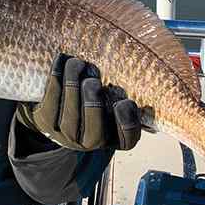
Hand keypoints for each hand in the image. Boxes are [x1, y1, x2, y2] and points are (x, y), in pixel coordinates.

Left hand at [16, 53, 141, 151]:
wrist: (59, 109)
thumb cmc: (97, 98)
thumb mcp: (116, 97)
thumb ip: (128, 89)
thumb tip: (158, 63)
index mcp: (114, 138)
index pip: (127, 140)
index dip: (127, 123)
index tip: (125, 102)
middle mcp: (91, 142)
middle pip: (94, 133)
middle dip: (92, 105)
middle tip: (92, 82)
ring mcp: (66, 136)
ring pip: (69, 118)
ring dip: (72, 87)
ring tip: (77, 64)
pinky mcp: (46, 122)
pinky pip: (50, 104)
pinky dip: (55, 80)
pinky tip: (62, 62)